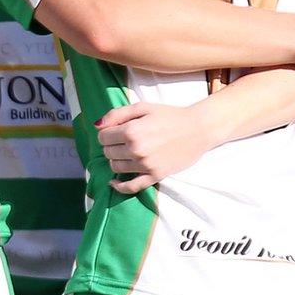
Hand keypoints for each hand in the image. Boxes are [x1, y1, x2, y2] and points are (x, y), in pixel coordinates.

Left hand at [94, 101, 220, 194]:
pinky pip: (131, 187)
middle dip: (111, 146)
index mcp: (131, 131)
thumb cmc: (169, 115)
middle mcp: (136, 149)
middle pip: (107, 152)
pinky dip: (119, 186)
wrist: (197, 129)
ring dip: (116, 160)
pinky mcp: (155, 176)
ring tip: (126, 153)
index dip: (107, 133)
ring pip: (115, 167)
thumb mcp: (143, 107)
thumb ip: (117, 114)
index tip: (115, 131)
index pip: (102, 137)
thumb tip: (97, 126)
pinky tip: (113, 183)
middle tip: (123, 140)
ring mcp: (145, 165)